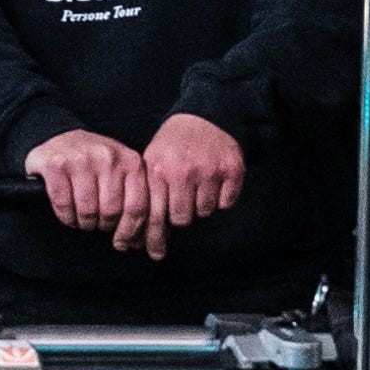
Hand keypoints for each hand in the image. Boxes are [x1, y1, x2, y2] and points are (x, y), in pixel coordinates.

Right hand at [24, 130, 148, 249]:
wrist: (61, 139)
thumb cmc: (94, 164)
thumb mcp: (121, 173)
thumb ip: (134, 198)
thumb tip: (140, 240)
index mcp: (131, 161)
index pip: (137, 207)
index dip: (129, 232)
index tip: (122, 243)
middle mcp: (108, 157)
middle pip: (111, 212)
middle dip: (102, 225)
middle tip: (97, 223)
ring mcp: (81, 159)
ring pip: (87, 211)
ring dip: (83, 223)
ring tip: (82, 219)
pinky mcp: (56, 165)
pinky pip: (64, 205)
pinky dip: (65, 217)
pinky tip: (68, 213)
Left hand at [135, 114, 245, 259]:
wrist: (205, 116)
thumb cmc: (173, 146)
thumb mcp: (152, 163)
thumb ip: (146, 197)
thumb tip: (137, 240)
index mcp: (158, 171)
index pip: (154, 216)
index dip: (153, 238)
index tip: (154, 254)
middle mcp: (183, 171)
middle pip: (180, 220)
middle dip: (180, 214)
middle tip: (182, 197)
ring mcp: (209, 170)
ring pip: (203, 212)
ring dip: (201, 204)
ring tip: (198, 184)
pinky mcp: (232, 169)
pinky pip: (225, 203)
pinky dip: (222, 197)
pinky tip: (215, 180)